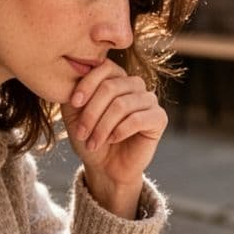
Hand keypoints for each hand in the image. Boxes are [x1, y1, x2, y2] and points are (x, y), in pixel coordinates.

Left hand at [62, 60, 167, 217]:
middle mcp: (135, 84)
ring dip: (102, 126)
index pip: (104, 67)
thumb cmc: (90, 138)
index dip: (87, 84)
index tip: (74, 104)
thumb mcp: (74, 113)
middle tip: (81, 133)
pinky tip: (112, 140)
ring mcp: (149, 100)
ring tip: (93, 142)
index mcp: (116, 77)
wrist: (105, 167)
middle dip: (91, 112)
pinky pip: (137, 119)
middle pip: (111, 87)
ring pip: (122, 105)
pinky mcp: (159, 118)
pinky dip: (119, 131)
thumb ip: (74, 91)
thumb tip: (73, 72)